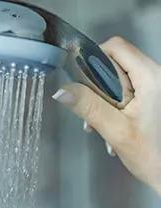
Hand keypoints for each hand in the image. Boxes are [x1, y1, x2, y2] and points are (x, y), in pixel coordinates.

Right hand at [52, 36, 160, 194]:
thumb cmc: (153, 154)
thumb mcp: (115, 130)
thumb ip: (88, 107)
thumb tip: (62, 90)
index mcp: (151, 77)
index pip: (116, 47)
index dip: (94, 60)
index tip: (82, 84)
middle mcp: (156, 76)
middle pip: (116, 63)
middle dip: (98, 87)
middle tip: (95, 113)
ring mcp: (155, 87)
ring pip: (119, 79)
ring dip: (105, 100)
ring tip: (104, 125)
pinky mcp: (152, 98)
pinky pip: (127, 91)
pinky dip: (115, 106)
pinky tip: (113, 127)